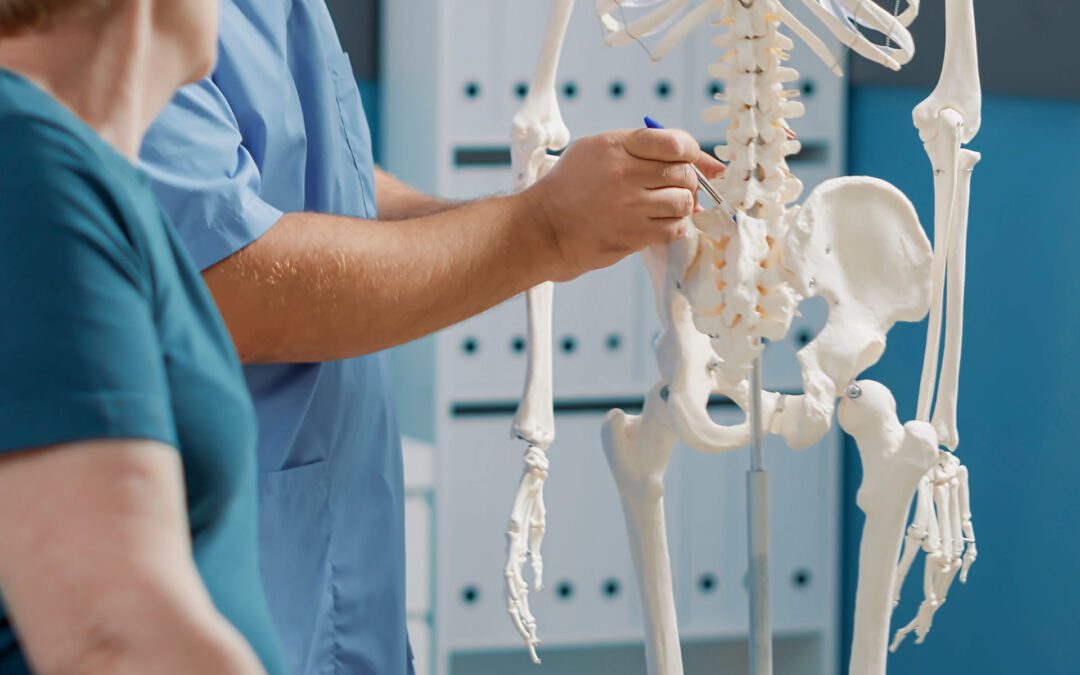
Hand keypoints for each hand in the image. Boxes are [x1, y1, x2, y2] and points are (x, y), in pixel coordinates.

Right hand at [525, 128, 720, 280]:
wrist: (544, 227)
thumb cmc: (571, 187)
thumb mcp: (595, 150)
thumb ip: (640, 146)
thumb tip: (697, 158)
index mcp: (615, 146)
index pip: (674, 142)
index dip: (691, 151)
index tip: (688, 159)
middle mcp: (624, 174)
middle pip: (684, 173)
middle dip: (687, 180)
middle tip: (674, 186)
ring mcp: (630, 207)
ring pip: (683, 202)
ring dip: (681, 205)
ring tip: (664, 206)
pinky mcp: (633, 235)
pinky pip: (675, 229)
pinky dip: (674, 226)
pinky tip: (659, 223)